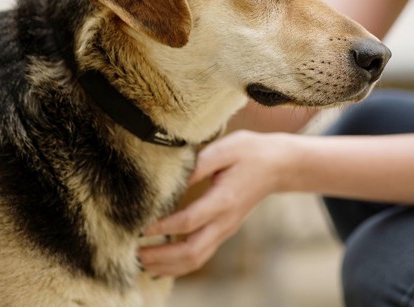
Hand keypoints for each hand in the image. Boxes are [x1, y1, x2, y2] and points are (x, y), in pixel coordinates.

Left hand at [138, 131, 291, 277]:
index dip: (163, 228)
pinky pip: (202, 256)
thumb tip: (172, 179)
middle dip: (161, 256)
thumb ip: (198, 164)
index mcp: (224, 200)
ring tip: (142, 262)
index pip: (189, 221)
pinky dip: (180, 265)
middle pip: (191, 251)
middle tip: (135, 253)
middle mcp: (225, 221)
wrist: (278, 165)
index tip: (140, 228)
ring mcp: (226, 229)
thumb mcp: (226, 148)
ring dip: (168, 265)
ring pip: (196, 259)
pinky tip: (162, 265)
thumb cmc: (250, 152)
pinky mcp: (225, 231)